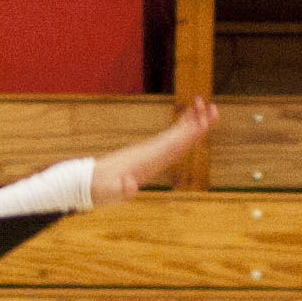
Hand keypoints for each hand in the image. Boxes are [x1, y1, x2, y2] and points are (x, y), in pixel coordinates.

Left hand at [89, 101, 215, 202]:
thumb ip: (121, 189)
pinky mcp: (148, 156)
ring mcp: (149, 152)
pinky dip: (181, 133)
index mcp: (146, 159)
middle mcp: (150, 151)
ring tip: (208, 110)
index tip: (203, 123)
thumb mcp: (110, 192)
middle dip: (195, 123)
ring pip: (175, 135)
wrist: (88, 181)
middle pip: (177, 135)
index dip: (188, 134)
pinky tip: (189, 126)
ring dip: (191, 124)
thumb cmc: (101, 188)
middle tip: (213, 108)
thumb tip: (130, 185)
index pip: (172, 144)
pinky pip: (169, 142)